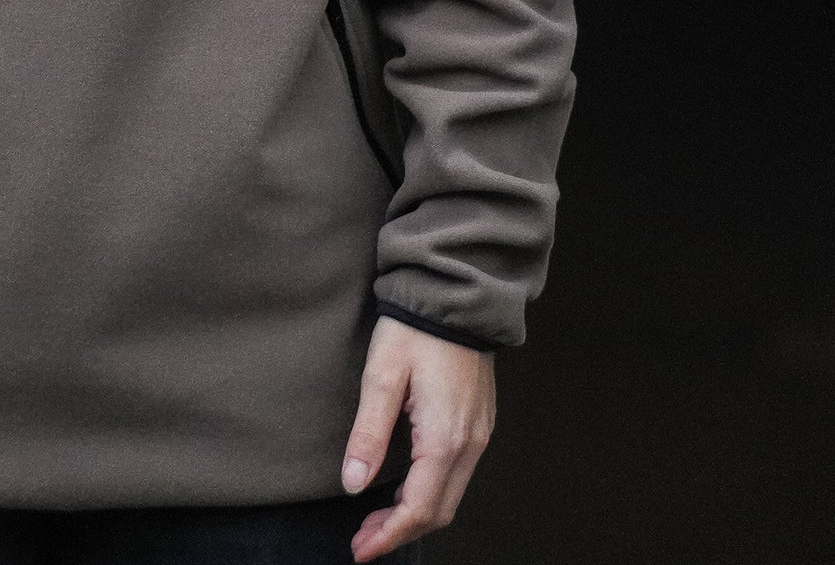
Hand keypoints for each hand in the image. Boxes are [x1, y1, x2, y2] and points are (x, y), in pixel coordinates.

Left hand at [340, 315, 495, 560]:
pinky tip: (404, 487)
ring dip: (415, 514)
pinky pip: (458, 474)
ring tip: (377, 519)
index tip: (360, 550)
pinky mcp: (480, 422)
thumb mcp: (382, 376)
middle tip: (363, 539)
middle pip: (439, 512)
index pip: (419, 509)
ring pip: (451, 496)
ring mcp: (479, 434)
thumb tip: (354, 484)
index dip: (388, 536)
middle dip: (400, 532)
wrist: (455, 294)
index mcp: (445, 437)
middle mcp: (470, 443)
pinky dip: (431, 492)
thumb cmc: (415, 328)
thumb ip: (369, 434)